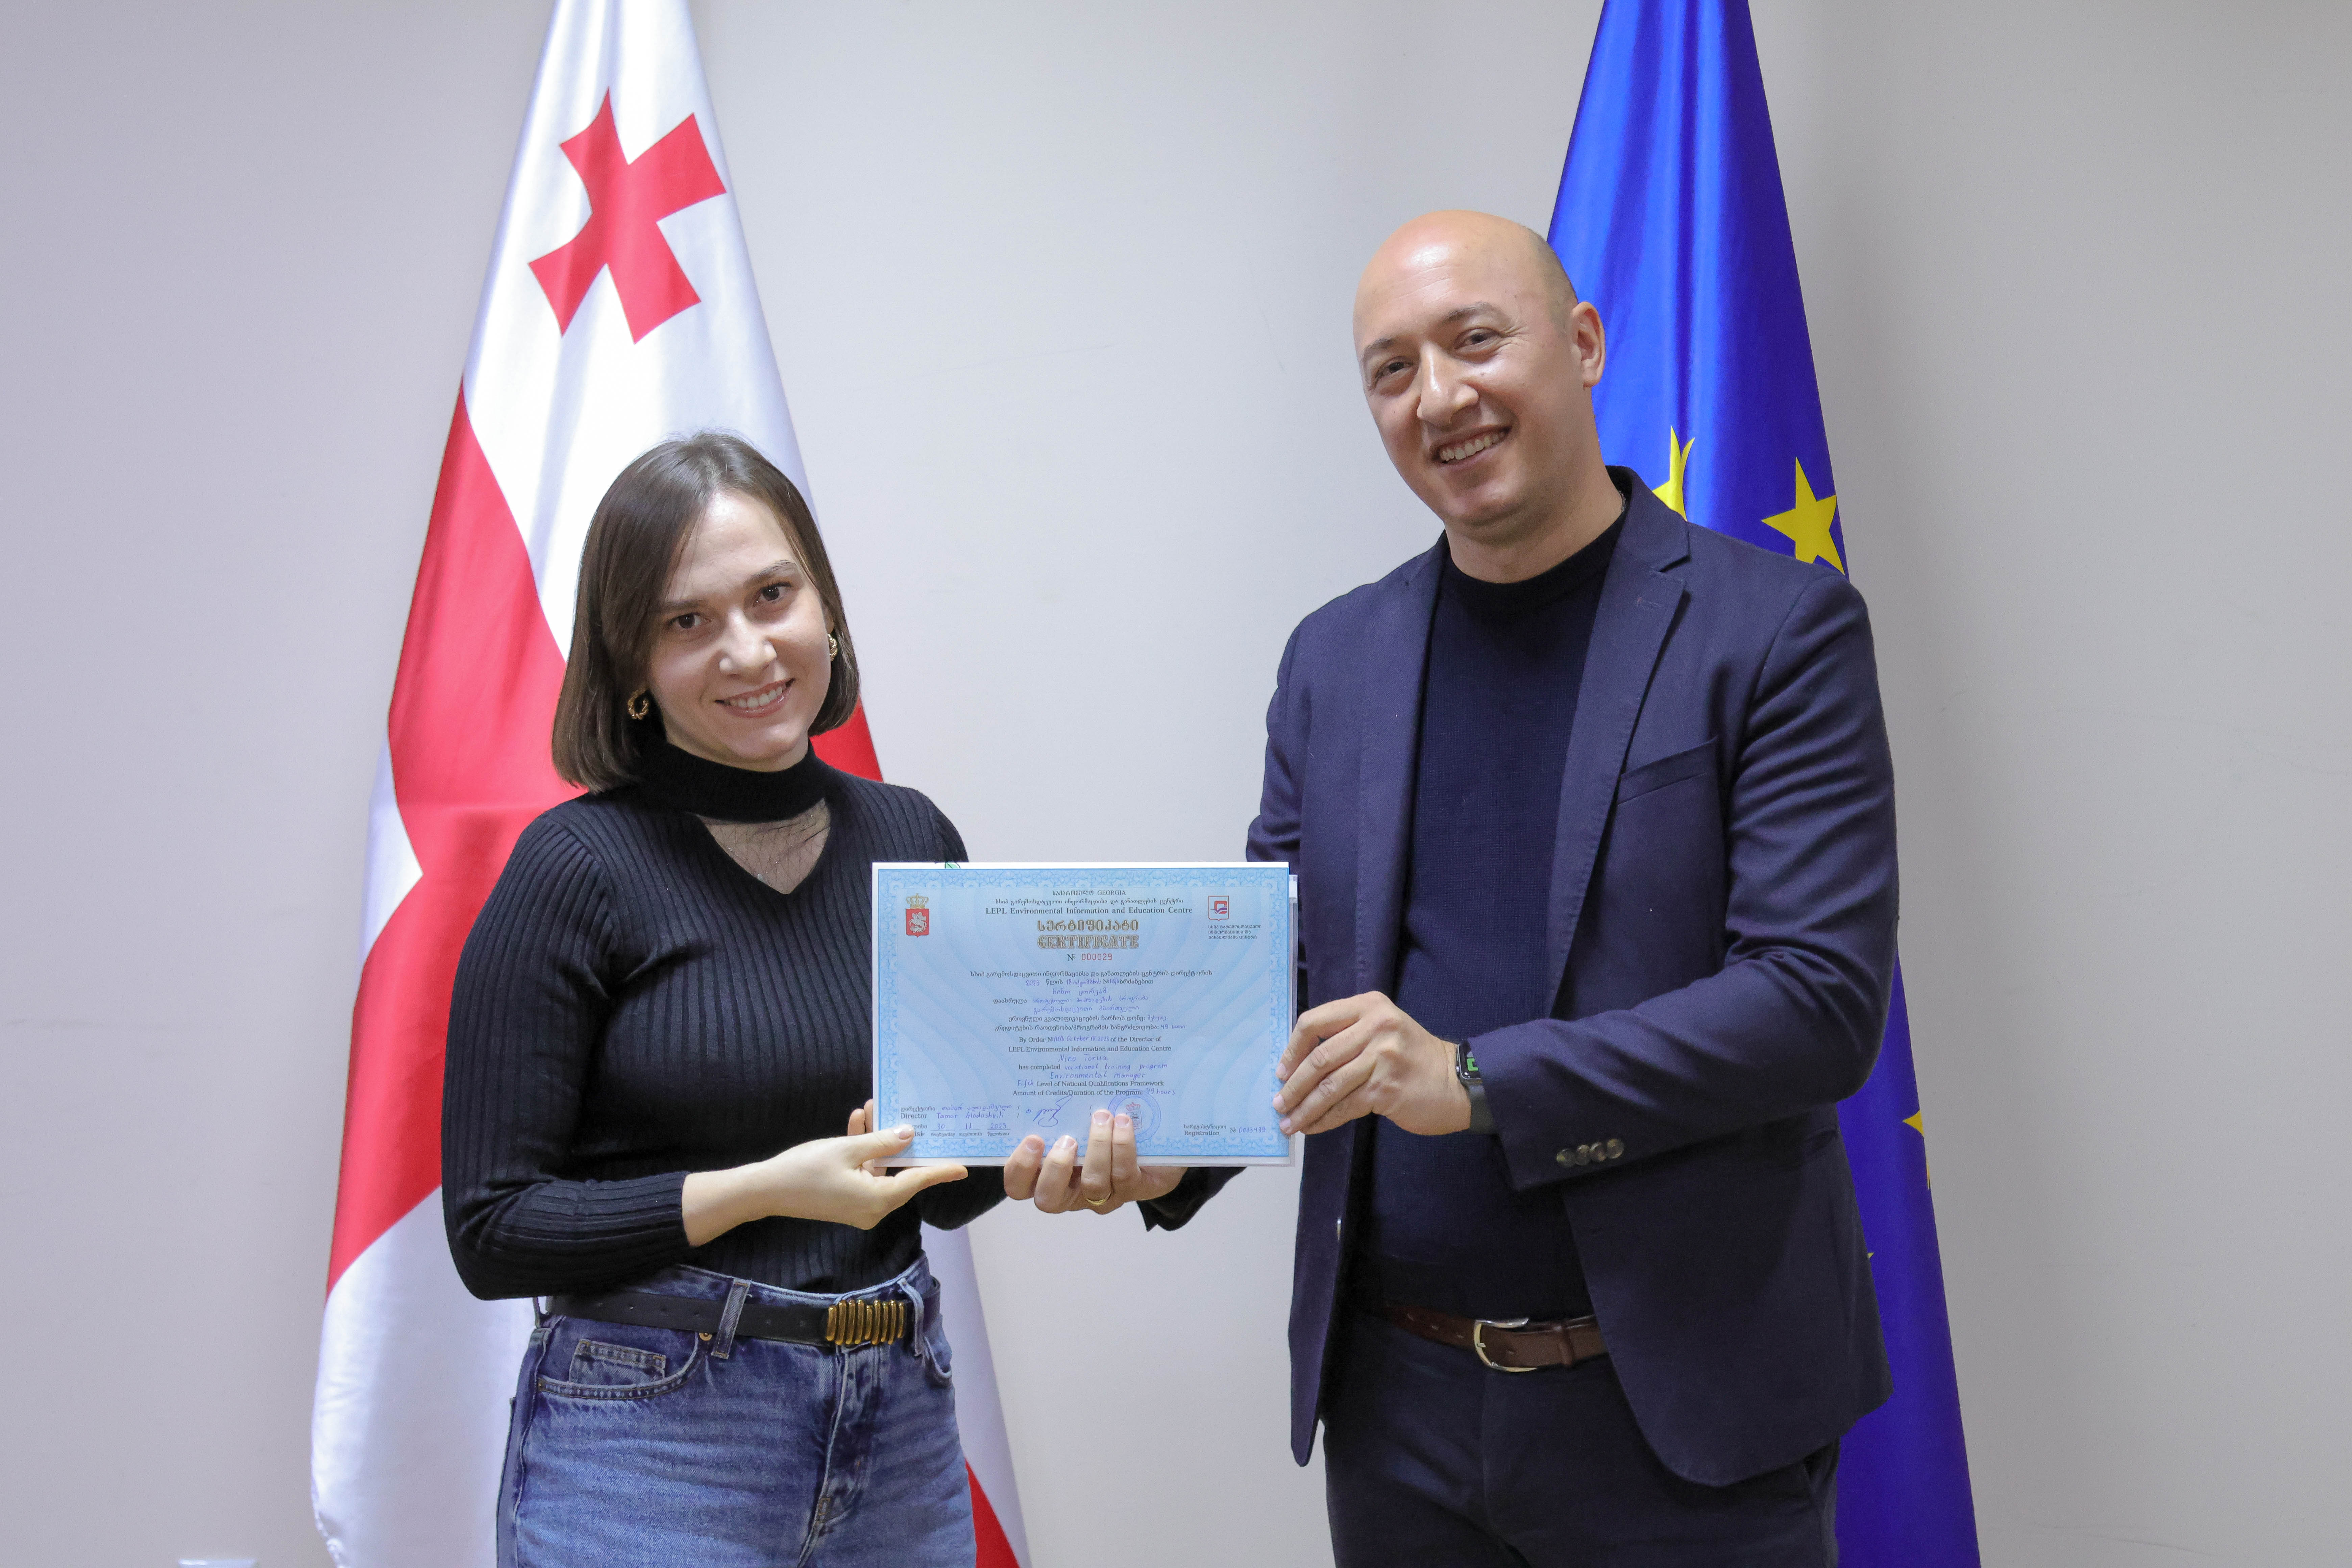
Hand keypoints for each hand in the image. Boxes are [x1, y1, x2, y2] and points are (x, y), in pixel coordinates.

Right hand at [682, 1107, 966, 1243]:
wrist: (765, 1190)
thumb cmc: (804, 1170)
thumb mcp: (847, 1149)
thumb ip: (881, 1142)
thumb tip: (909, 1135)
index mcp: (877, 1200)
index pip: (917, 1182)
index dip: (940, 1171)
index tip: (962, 1168)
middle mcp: (872, 1209)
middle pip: (899, 1173)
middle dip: (898, 1141)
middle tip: (906, 1115)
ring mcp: (858, 1207)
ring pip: (879, 1169)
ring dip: (876, 1140)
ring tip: (871, 1109)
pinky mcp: (845, 1201)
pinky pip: (863, 1174)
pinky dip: (862, 1152)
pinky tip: (857, 1122)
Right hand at [1004, 1108, 1186, 1214]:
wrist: (1154, 1145)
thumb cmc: (1104, 1129)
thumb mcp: (1077, 1121)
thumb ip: (1061, 1114)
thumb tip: (1050, 1078)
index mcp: (1048, 1175)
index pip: (1019, 1187)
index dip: (1019, 1168)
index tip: (1032, 1138)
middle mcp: (1071, 1193)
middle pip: (1048, 1199)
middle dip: (1055, 1169)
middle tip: (1067, 1139)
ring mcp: (1102, 1196)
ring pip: (1093, 1185)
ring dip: (1097, 1148)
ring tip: (1102, 1118)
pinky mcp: (1132, 1191)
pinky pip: (1123, 1175)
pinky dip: (1122, 1145)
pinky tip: (1124, 1121)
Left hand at [1273, 991, 1471, 1136]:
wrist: (1456, 1082)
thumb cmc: (1413, 1057)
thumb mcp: (1383, 1029)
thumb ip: (1347, 1035)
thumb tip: (1298, 1065)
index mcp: (1369, 1006)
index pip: (1314, 1021)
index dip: (1292, 1049)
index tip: (1281, 1071)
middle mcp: (1375, 1025)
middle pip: (1319, 1057)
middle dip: (1293, 1085)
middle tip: (1278, 1103)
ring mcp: (1382, 1057)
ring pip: (1328, 1085)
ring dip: (1304, 1107)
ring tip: (1288, 1122)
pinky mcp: (1386, 1088)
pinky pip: (1344, 1106)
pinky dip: (1323, 1119)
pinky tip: (1311, 1127)